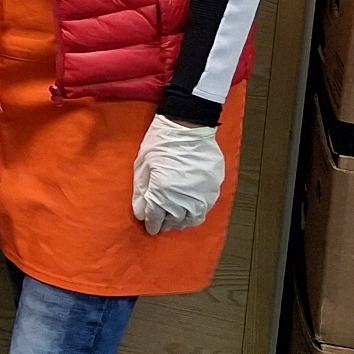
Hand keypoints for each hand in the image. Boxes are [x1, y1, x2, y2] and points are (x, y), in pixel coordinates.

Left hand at [132, 115, 224, 234]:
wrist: (189, 127)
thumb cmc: (161, 143)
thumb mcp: (142, 165)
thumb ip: (141, 192)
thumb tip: (140, 213)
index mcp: (161, 192)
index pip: (155, 218)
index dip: (152, 224)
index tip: (150, 227)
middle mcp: (182, 199)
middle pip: (173, 221)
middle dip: (166, 224)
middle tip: (161, 223)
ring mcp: (200, 196)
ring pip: (191, 219)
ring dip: (181, 221)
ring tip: (175, 219)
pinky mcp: (213, 190)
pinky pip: (204, 210)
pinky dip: (195, 213)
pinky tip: (190, 210)